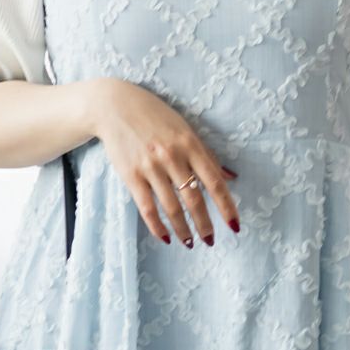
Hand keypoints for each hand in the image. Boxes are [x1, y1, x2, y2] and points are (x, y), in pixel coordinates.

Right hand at [86, 77, 240, 247]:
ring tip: (190, 243)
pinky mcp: (131, 175)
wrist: (115, 106)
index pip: (214, 182)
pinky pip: (147, 207)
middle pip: (194, 199)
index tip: (234, 226)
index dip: (226, 207)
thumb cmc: (155, 117)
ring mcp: (150, 167)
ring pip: (171, 207)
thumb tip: (231, 177)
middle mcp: (172, 157)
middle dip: (205, 224)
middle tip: (211, 241)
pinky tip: (166, 237)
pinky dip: (157, 226)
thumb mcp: (185, 129)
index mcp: (191, 144)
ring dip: (183, 230)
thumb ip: (207, 155)